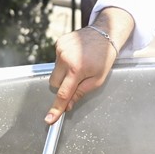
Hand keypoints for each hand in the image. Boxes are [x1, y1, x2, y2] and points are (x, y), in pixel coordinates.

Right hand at [46, 8, 132, 122]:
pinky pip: (56, 61)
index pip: (63, 93)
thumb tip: (69, 105)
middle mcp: (65, 58)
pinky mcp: (58, 43)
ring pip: (54, 72)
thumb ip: (81, 92)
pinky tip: (75, 57)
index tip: (49, 119)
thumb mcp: (97, 79)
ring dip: (64, 73)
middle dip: (63, 86)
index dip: (56, 108)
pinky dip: (64, 63)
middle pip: (54, 83)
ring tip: (79, 64)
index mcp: (77, 69)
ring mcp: (60, 49)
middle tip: (77, 79)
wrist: (105, 33)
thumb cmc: (104, 57)